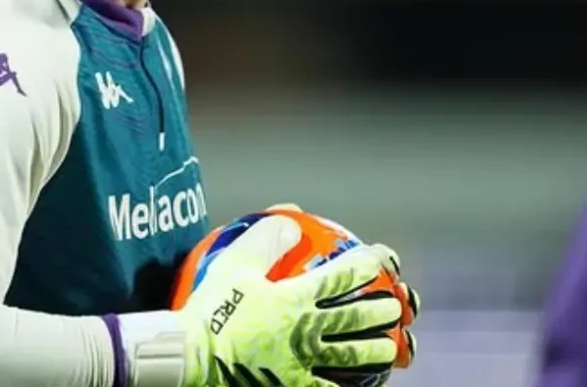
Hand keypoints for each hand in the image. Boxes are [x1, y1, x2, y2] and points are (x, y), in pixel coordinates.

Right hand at [177, 214, 404, 386]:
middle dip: (380, 310)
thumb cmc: (211, 308)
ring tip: (389, 349)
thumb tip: (291, 217)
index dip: (367, 266)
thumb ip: (266, 238)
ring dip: (374, 351)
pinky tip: (356, 386)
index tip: (382, 260)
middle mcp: (305, 330)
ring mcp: (301, 362)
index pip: (341, 277)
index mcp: (294, 297)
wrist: (190, 356)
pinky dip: (344, 385)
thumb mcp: (234, 263)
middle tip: (396, 307)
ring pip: (349, 356)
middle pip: (354, 318)